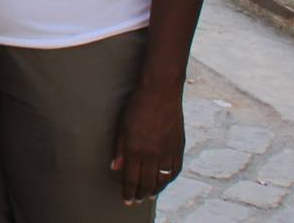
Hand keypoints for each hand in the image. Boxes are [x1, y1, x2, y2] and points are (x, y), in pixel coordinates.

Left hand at [112, 80, 185, 203]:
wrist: (160, 92)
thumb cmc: (136, 106)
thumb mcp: (121, 126)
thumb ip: (118, 148)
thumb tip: (115, 167)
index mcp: (135, 149)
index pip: (131, 178)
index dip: (128, 191)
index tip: (126, 200)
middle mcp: (153, 155)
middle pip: (147, 183)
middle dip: (140, 194)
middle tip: (135, 201)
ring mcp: (168, 152)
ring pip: (162, 180)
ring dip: (155, 190)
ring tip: (148, 196)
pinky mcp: (179, 147)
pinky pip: (175, 170)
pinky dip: (169, 180)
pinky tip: (164, 182)